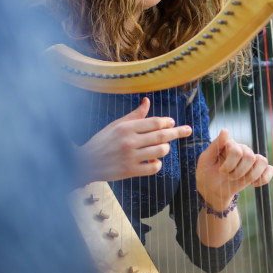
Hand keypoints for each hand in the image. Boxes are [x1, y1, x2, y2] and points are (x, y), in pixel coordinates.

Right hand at [77, 97, 191, 183]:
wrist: (84, 163)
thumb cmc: (102, 142)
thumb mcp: (116, 125)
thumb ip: (134, 115)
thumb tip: (147, 101)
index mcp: (126, 127)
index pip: (154, 122)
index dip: (167, 122)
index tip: (173, 122)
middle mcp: (129, 141)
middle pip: (161, 136)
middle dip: (177, 132)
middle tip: (188, 130)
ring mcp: (130, 157)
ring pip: (160, 151)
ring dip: (166, 149)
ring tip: (163, 148)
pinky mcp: (130, 171)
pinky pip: (153, 168)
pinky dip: (157, 164)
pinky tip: (154, 161)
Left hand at [195, 129, 272, 211]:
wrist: (212, 190)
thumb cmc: (207, 173)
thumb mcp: (206, 160)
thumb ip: (216, 144)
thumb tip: (225, 130)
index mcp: (231, 144)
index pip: (237, 150)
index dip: (229, 164)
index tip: (221, 171)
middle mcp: (243, 149)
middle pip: (249, 157)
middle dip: (237, 172)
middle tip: (228, 177)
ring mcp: (252, 160)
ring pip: (262, 161)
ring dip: (250, 175)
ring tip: (239, 180)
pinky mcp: (259, 171)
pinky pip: (270, 170)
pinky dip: (263, 178)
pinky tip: (253, 184)